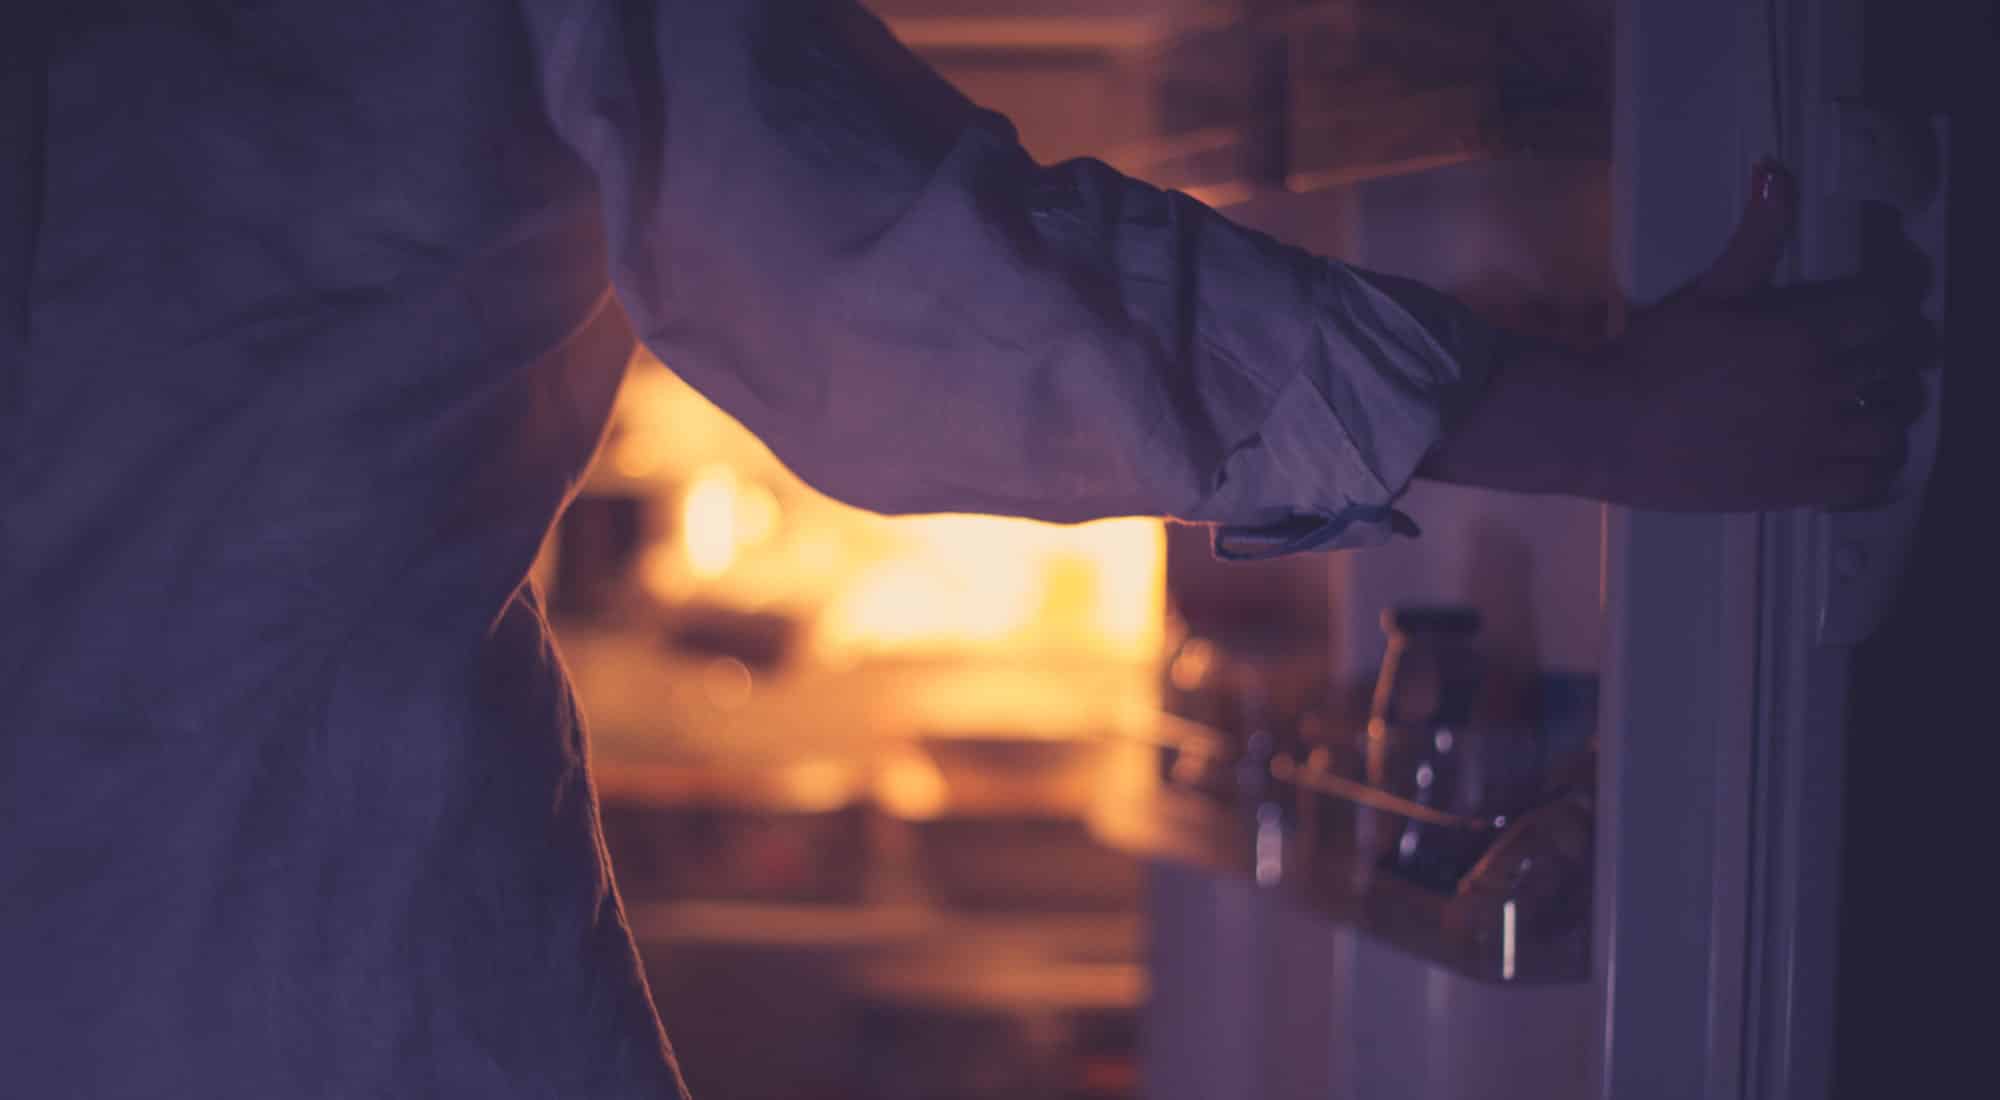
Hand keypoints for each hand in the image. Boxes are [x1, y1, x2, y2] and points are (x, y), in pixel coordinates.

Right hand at [1588, 162, 1932, 510]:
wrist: (1606, 426)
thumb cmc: (1650, 354)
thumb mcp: (1707, 290)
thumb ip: (1755, 236)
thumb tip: (1778, 169)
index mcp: (1803, 330)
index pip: (1888, 313)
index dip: (1886, 315)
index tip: (1867, 321)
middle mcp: (1820, 383)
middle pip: (1897, 368)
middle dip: (1886, 363)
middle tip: (1859, 367)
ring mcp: (1812, 439)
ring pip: (1890, 425)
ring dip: (1880, 415)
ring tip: (1854, 414)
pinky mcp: (1796, 485)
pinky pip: (1865, 481)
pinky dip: (1867, 469)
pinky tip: (1843, 458)